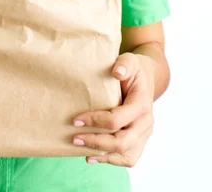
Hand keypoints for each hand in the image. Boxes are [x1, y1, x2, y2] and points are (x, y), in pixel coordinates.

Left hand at [72, 52, 155, 166]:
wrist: (147, 78)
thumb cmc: (134, 69)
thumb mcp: (130, 60)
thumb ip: (125, 64)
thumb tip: (117, 72)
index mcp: (142, 104)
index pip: (117, 119)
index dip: (95, 121)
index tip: (76, 120)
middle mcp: (146, 122)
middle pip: (121, 141)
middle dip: (96, 142)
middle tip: (74, 138)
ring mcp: (144, 134)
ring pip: (126, 155)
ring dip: (103, 155)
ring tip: (82, 151)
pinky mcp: (140, 140)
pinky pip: (129, 158)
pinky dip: (111, 160)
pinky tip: (93, 157)